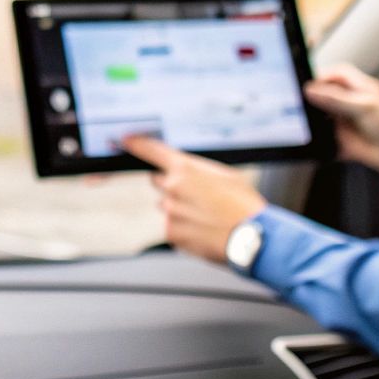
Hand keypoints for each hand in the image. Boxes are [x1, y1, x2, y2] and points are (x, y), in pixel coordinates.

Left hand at [123, 136, 266, 264]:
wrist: (252, 238)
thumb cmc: (243, 205)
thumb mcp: (225, 175)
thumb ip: (198, 169)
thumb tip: (185, 168)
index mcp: (184, 169)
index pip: (151, 151)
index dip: (137, 144)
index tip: (126, 140)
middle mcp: (172, 189)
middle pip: (159, 181)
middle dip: (172, 185)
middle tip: (198, 195)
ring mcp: (170, 213)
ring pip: (168, 206)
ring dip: (181, 209)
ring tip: (207, 215)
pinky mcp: (172, 234)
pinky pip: (173, 226)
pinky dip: (185, 228)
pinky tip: (204, 229)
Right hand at [303, 64, 378, 176]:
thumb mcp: (364, 107)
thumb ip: (336, 98)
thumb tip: (311, 91)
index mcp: (360, 87)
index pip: (336, 74)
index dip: (322, 76)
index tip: (308, 84)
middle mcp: (350, 101)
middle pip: (325, 92)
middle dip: (314, 95)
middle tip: (303, 100)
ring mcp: (344, 119)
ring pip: (321, 112)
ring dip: (314, 115)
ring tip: (308, 117)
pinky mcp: (340, 137)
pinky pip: (323, 133)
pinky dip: (317, 133)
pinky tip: (315, 133)